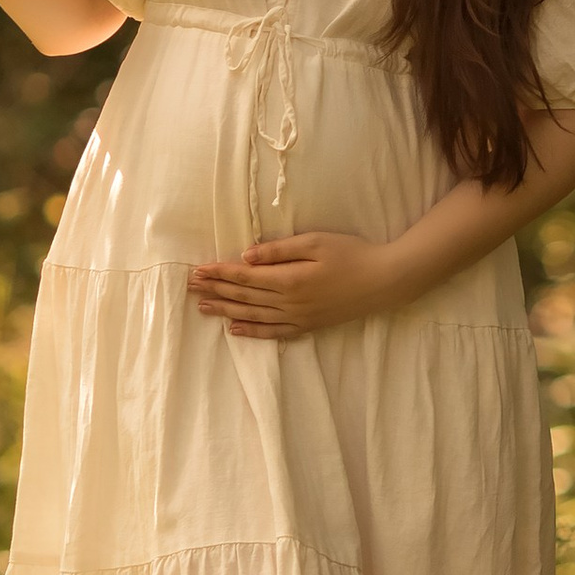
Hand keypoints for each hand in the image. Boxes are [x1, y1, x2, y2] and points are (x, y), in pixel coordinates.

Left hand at [188, 228, 410, 340]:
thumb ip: (279, 250)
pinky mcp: (308, 326)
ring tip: (203, 308)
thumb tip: (247, 256)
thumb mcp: (316, 242)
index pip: (244, 277)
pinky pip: (273, 333)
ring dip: (226, 311)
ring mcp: (298, 317)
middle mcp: (289, 303)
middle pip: (244, 297)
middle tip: (190, 287)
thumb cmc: (352, 254)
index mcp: (289, 279)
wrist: (384, 281)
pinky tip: (236, 330)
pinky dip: (252, 332)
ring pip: (253, 316)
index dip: (219, 273)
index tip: (197, 270)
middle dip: (215, 290)